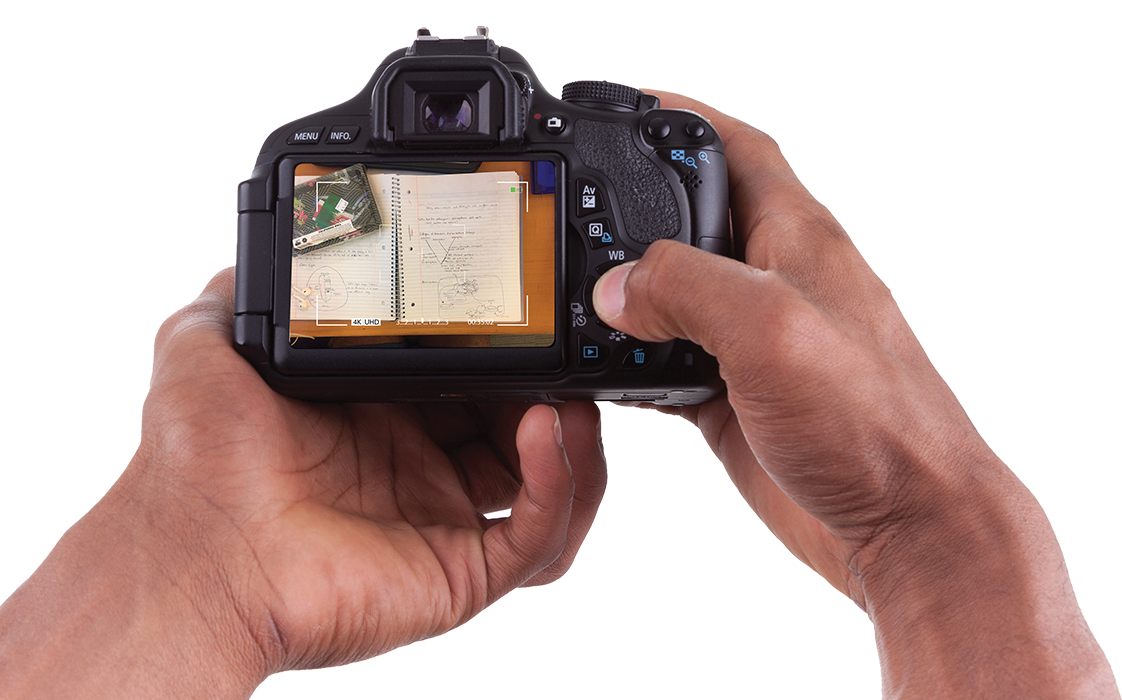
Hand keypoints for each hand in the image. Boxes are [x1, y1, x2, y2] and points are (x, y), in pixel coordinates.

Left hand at [0, 270, 605, 698]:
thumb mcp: (210, 341)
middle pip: (523, 424)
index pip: (471, 375)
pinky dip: (561, 482)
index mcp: (381, 414)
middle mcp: (419, 467)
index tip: (529, 309)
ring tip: (566, 394)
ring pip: (550, 480)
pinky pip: (539, 535)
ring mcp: (442, 521)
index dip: (508, 346)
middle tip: (564, 349)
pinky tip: (545, 431)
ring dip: (576, 434)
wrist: (193, 549)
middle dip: (556, 386)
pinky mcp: (460, 572)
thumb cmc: (193, 460)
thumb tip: (277, 249)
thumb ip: (251, 292)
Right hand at [593, 92, 1118, 697]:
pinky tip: (597, 369)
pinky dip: (626, 362)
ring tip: (573, 297)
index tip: (628, 107)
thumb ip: (687, 288)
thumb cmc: (875, 425)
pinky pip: (666, 363)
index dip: (684, 118)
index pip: (739, 149)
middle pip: (694, 221)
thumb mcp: (772, 329)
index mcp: (798, 240)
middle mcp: (775, 282)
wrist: (902, 525)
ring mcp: (753, 343)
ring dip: (624, 294)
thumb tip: (618, 285)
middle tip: (580, 214)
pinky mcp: (736, 398)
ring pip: (673, 296)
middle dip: (634, 210)